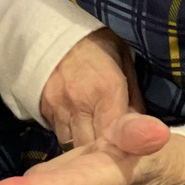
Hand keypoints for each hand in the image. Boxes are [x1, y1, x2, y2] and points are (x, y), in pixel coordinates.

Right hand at [39, 27, 141, 147]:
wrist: (55, 31)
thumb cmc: (97, 45)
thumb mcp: (124, 61)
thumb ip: (133, 97)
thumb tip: (141, 129)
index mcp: (107, 89)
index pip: (116, 134)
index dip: (121, 149)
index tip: (126, 154)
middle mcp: (81, 102)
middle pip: (91, 146)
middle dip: (101, 153)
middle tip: (110, 153)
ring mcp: (59, 107)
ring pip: (71, 145)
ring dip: (83, 148)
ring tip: (93, 143)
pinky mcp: (44, 109)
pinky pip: (58, 134)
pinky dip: (69, 137)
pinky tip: (77, 129)